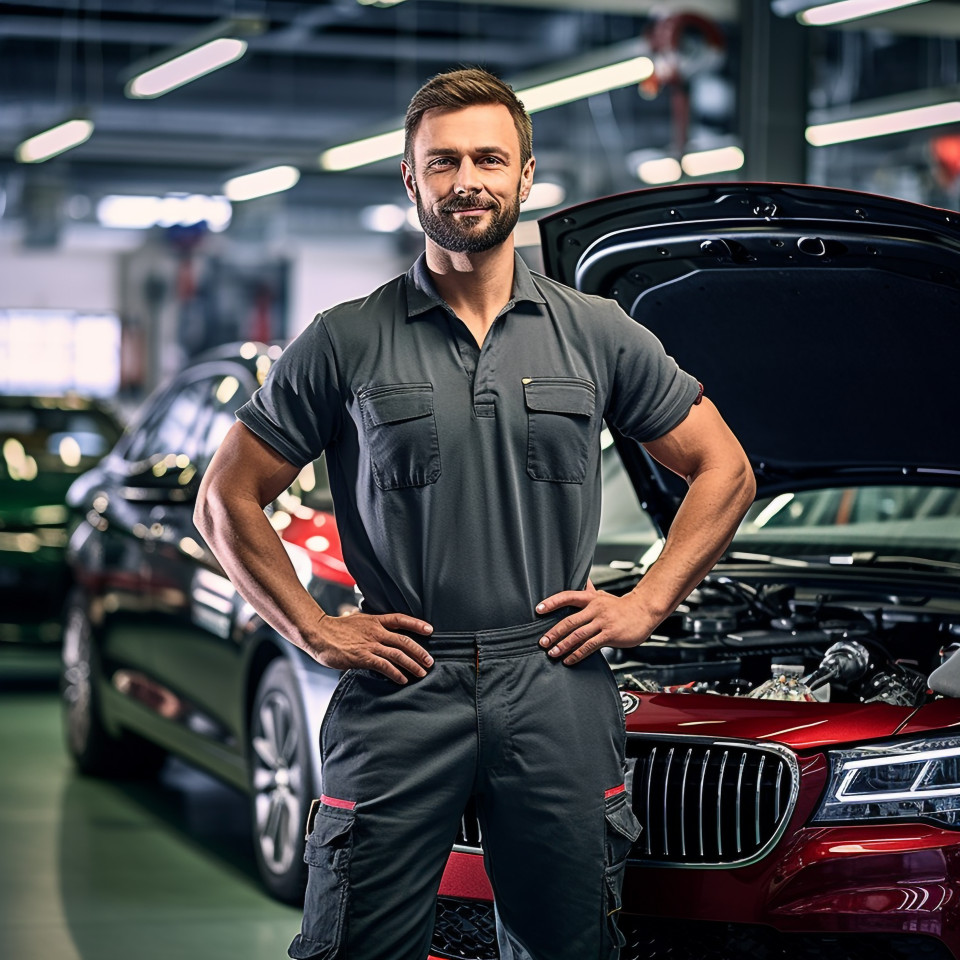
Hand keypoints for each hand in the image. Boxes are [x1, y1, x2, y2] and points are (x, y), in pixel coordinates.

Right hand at [310, 612, 433, 683]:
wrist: (318, 633)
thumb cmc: (334, 629)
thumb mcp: (356, 621)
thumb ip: (369, 627)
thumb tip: (378, 632)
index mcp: (374, 620)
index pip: (400, 619)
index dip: (416, 624)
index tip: (430, 629)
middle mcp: (375, 631)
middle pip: (404, 640)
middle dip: (419, 652)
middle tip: (430, 662)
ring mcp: (370, 644)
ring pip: (398, 654)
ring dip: (412, 664)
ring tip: (421, 673)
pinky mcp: (363, 657)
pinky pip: (385, 666)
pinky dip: (396, 673)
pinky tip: (403, 680)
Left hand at [535, 584, 655, 665]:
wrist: (644, 611)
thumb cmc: (621, 606)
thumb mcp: (603, 596)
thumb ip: (589, 591)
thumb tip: (581, 581)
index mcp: (591, 598)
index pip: (568, 597)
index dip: (552, 603)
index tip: (538, 610)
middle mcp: (595, 609)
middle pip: (570, 621)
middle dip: (553, 633)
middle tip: (542, 642)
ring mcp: (603, 622)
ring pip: (578, 635)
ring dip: (563, 646)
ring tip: (552, 653)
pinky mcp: (610, 635)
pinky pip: (590, 646)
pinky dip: (577, 654)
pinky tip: (569, 660)